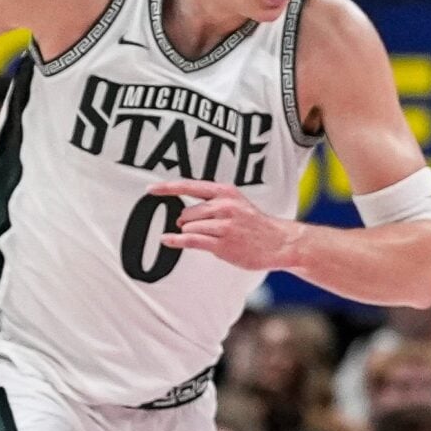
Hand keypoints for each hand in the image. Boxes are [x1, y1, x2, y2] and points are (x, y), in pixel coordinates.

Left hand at [154, 179, 298, 271]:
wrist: (280, 242)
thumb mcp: (237, 203)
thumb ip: (211, 203)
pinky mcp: (223, 244)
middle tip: (201, 228)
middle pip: (187, 212)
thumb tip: (183, 214)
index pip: (190, 186)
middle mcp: (224, 206)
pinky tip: (168, 239)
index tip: (150, 189)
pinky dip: (176, 240)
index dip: (167, 188)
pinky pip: (191, 240)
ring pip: (189, 227)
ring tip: (212, 238)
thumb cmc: (256, 225)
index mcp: (226, 193)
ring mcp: (224, 226)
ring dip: (192, 234)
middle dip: (186, 222)